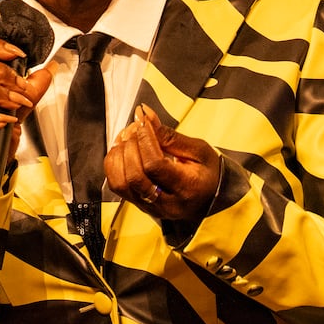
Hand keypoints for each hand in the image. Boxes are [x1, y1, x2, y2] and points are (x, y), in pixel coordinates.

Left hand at [104, 103, 220, 221]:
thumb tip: (146, 116)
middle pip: (135, 176)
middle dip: (130, 146)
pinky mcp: (139, 205)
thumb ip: (170, 135)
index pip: (155, 165)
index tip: (143, 121)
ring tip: (127, 137)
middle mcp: (167, 203)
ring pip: (121, 183)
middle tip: (135, 128)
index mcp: (187, 188)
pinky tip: (122, 150)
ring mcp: (151, 207)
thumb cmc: (207, 173)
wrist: (209, 196)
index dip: (144, 139)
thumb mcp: (198, 150)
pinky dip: (114, 164)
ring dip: (118, 155)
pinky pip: (117, 186)